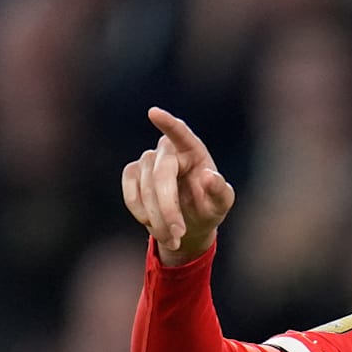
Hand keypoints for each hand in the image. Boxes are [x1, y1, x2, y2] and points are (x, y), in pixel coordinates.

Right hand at [121, 107, 234, 264]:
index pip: (180, 133)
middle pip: (161, 175)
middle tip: (178, 235)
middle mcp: (168, 150)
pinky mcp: (132, 174)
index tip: (153, 113)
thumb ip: (220, 191)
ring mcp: (147, 160)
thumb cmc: (208, 207)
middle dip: (168, 209)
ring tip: (173, 238)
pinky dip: (140, 212)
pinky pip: (130, 193)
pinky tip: (151, 224)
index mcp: (193, 149)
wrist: (188, 224)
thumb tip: (207, 175)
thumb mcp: (221, 204)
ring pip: (145, 189)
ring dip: (157, 219)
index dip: (167, 124)